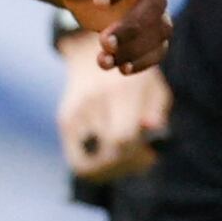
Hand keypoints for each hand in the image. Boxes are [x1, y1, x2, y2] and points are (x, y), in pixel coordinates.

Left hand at [38, 0, 168, 70]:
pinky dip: (143, 60)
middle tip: (103, 41)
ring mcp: (155, 7)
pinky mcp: (152, 31)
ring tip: (103, 60)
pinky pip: (159, 48)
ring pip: (160, 28)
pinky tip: (118, 68)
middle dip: (132, 24)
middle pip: (155, 2)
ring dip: (136, 47)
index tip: (96, 1)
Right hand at [59, 32, 171, 180]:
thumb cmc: (133, 73)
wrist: (93, 49)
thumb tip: (152, 130)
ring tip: (126, 161)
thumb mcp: (154, 87)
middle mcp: (93, 102)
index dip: (137, 154)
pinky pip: (78, 161)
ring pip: (89, 165)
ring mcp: (75, 113)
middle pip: (107, 153)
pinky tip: (110, 162)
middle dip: (128, 164)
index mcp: (119, 91)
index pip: (121, 138)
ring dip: (111, 171)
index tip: (149, 152)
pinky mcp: (64, 120)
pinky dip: (96, 168)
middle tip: (142, 158)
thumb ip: (157, 111)